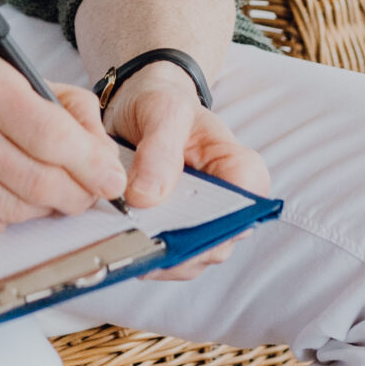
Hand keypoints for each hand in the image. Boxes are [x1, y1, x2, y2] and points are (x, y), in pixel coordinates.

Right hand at [0, 50, 126, 234]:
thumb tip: (106, 160)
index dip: (91, 165)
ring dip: (37, 208)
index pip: (51, 135)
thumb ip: (63, 107)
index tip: (111, 180)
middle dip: (74, 195)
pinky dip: (0, 217)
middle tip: (84, 194)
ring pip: (16, 211)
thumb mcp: (3, 75)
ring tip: (29, 186)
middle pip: (38, 182)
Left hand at [99, 63, 270, 280]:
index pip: (247, 203)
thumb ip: (161, 150)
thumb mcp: (163, 111)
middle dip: (178, 245)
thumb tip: (147, 197)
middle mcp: (228, 206)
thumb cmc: (163, 105)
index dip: (219, 218)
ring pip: (189, 259)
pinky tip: (116, 247)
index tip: (179, 220)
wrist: (140, 110)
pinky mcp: (174, 236)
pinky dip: (140, 257)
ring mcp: (201, 226)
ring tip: (121, 246)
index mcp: (238, 170)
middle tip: (139, 240)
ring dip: (156, 257)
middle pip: (216, 242)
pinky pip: (164, 260)